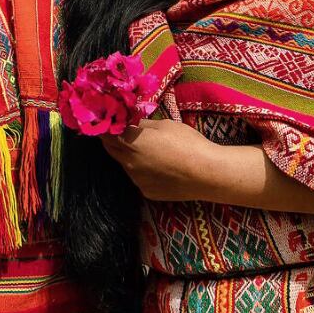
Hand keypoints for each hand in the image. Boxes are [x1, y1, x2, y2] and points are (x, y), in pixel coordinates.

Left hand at [100, 119, 220, 201]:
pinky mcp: (146, 192)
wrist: (207, 174)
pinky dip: (143, 171)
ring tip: (150, 151)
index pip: (106, 133)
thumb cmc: (187, 143)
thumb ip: (142, 124)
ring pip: (125, 164)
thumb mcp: (164, 125)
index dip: (106, 126)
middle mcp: (128, 163)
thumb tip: (130, 122)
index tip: (109, 120)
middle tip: (124, 131)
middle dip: (114, 140)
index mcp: (131, 143)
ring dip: (129, 156)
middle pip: (111, 149)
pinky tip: (160, 167)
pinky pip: (139, 178)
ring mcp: (136, 180)